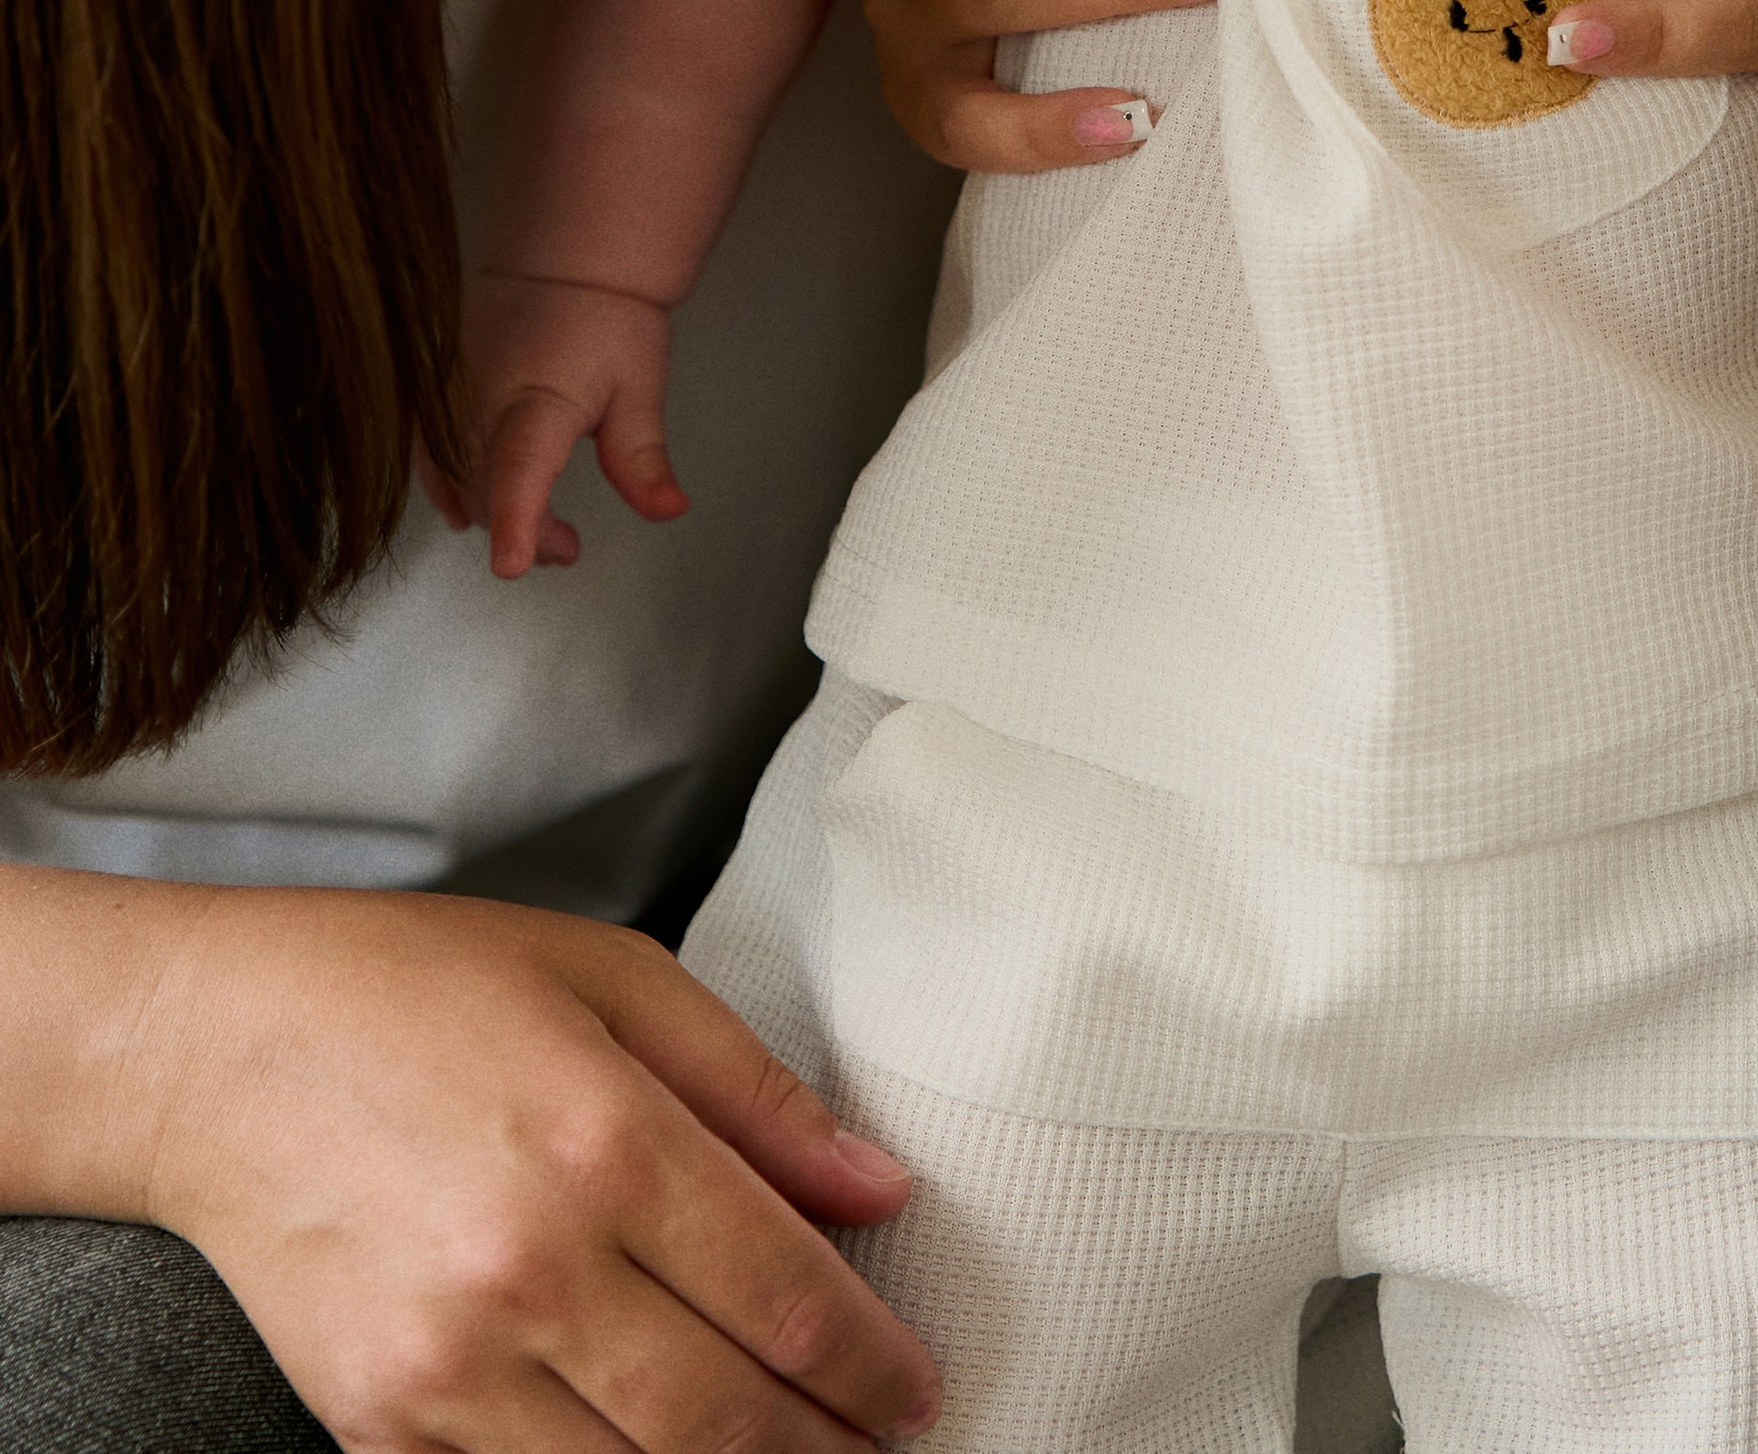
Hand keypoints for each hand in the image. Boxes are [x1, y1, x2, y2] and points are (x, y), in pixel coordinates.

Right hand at [116, 882, 939, 1450]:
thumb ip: (756, 1093)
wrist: (216, 1054)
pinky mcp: (380, 1426)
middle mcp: (535, 1269)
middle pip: (725, 1417)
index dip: (869, 1362)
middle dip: (826, 1448)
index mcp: (608, 1143)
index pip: (783, 1296)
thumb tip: (879, 1189)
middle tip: (879, 1448)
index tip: (913, 1388)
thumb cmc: (418, 992)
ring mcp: (450, 1367)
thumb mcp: (612, 979)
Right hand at [460, 271, 687, 578]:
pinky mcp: (435, 390)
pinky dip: (447, 489)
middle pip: (486, 491)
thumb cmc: (607, 318)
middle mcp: (481, 401)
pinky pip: (430, 453)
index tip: (513, 565)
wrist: (559, 255)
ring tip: (539, 534)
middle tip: (568, 547)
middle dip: (525, 534)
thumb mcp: (640, 387)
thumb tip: (671, 511)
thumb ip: (642, 458)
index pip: (521, 468)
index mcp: (539, 399)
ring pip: (455, 479)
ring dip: (490, 515)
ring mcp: (450, 395)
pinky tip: (465, 513)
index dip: (516, 520)